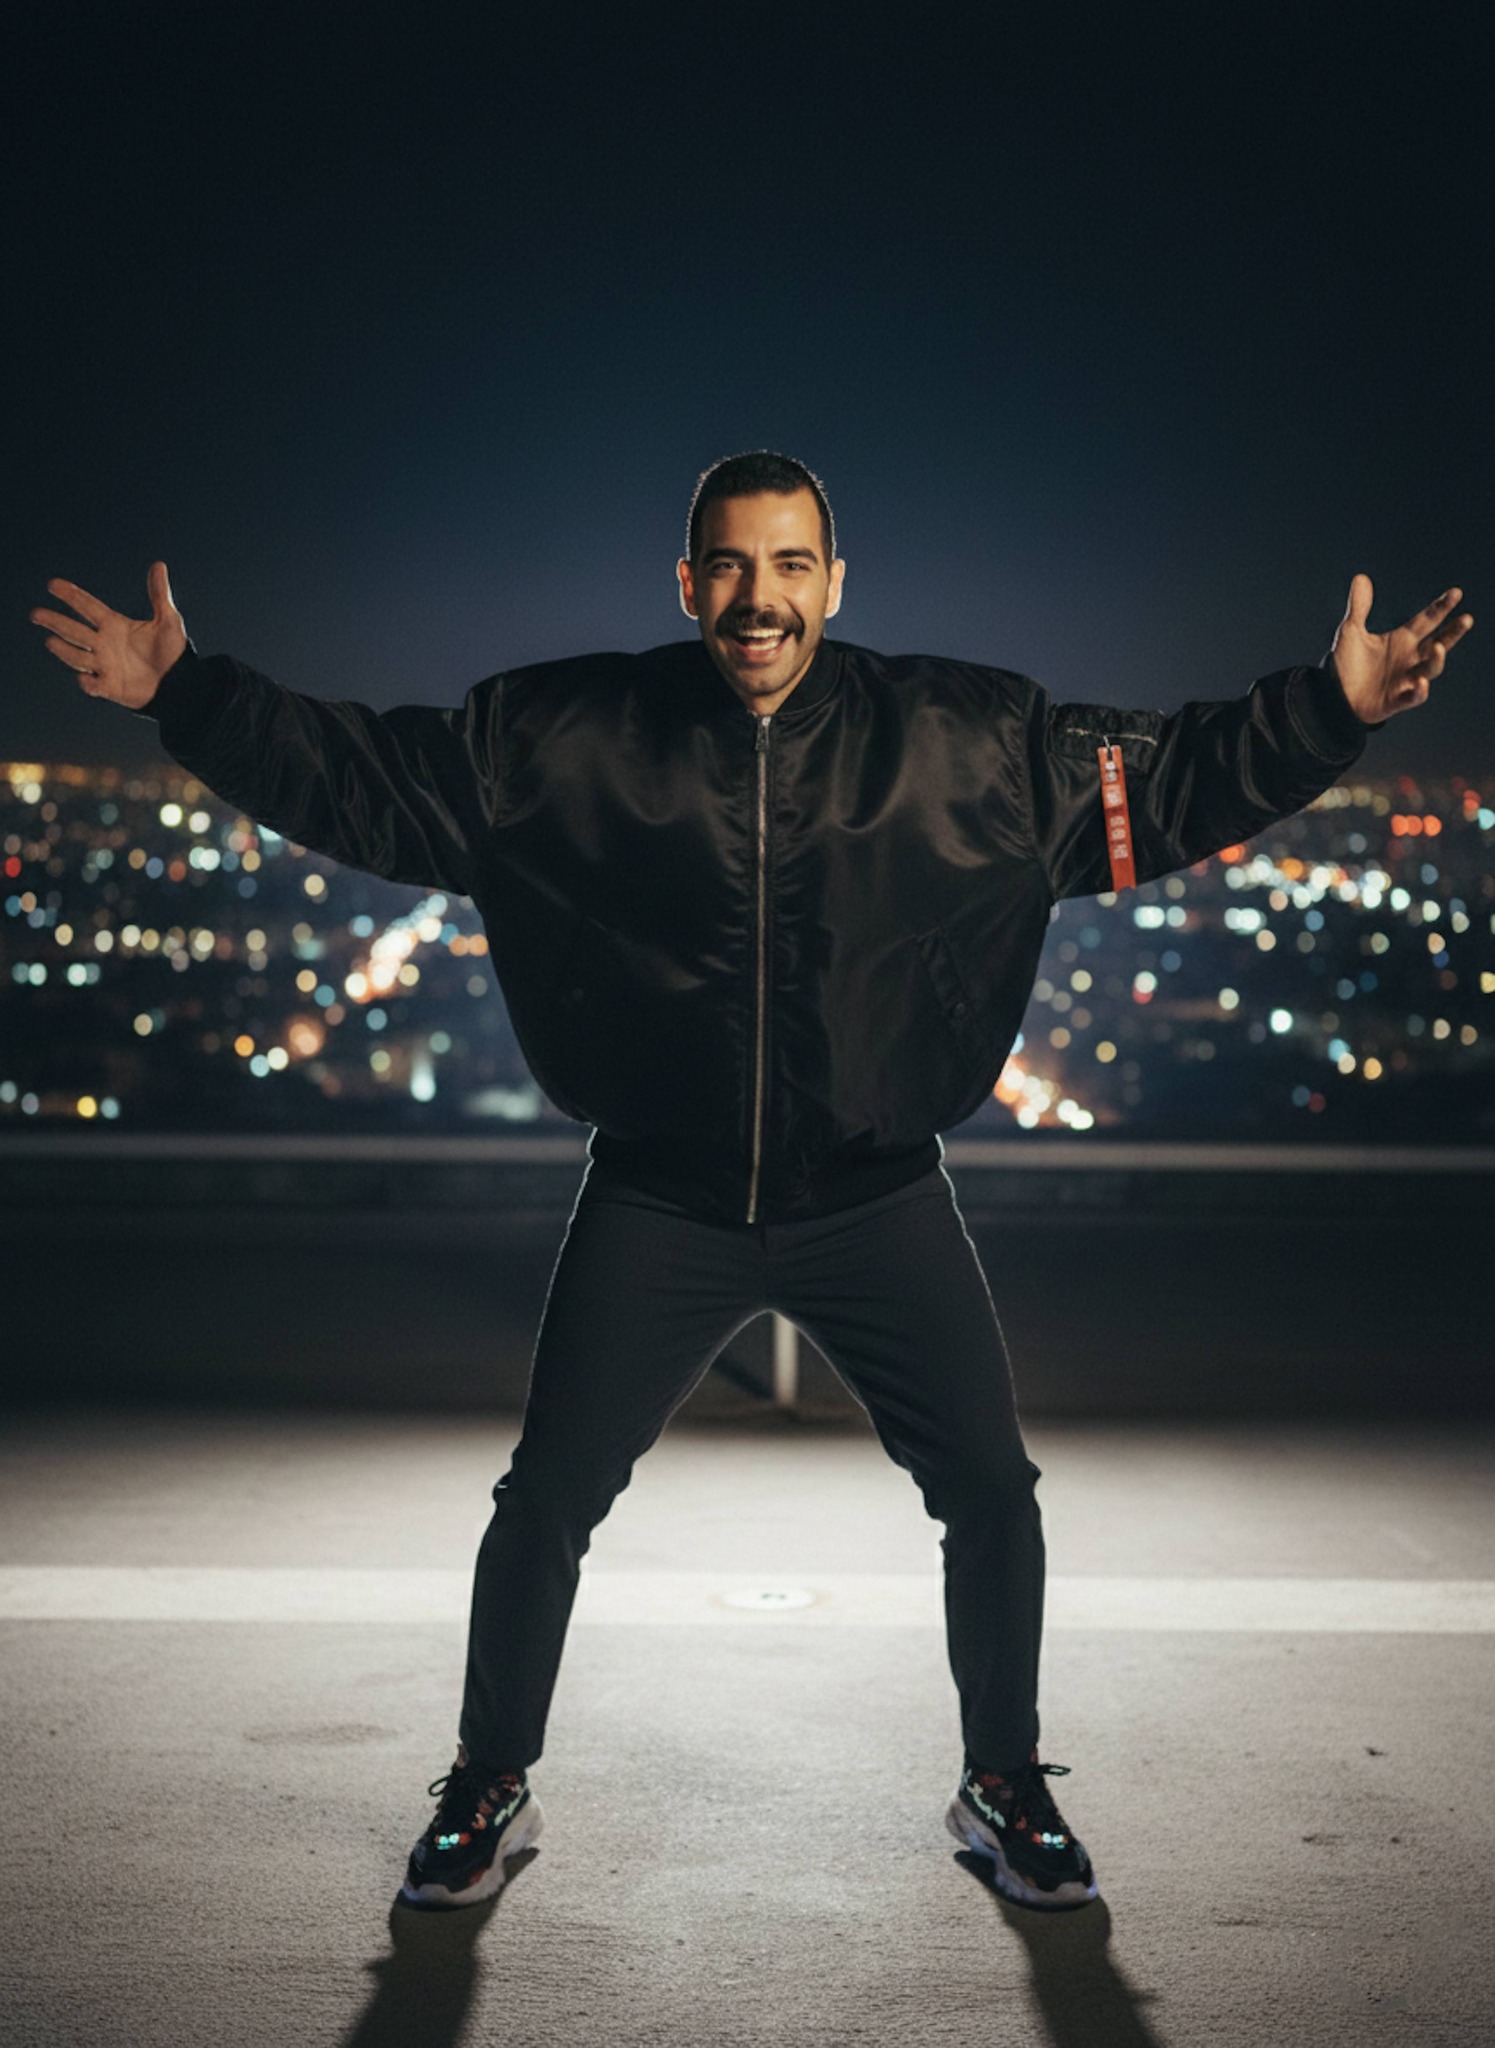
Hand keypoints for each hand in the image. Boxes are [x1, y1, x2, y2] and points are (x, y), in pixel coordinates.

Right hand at [30, 561, 186, 710]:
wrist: (181, 684)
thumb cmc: (174, 652)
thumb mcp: (168, 620)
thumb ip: (159, 594)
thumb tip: (159, 565)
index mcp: (115, 625)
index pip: (87, 607)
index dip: (71, 595)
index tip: (52, 584)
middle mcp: (104, 644)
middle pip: (74, 630)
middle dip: (55, 622)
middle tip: (36, 614)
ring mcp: (105, 666)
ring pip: (76, 656)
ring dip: (63, 650)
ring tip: (50, 641)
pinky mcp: (110, 687)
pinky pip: (93, 684)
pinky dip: (87, 682)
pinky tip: (84, 677)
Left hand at [1329, 573, 1473, 723]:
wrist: (1334, 696)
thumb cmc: (1346, 665)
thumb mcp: (1351, 632)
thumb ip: (1359, 606)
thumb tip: (1361, 577)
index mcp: (1402, 640)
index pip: (1427, 620)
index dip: (1441, 607)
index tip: (1457, 593)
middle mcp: (1409, 658)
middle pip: (1438, 643)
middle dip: (1453, 632)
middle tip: (1467, 619)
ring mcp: (1405, 680)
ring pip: (1430, 669)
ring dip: (1436, 659)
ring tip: (1437, 646)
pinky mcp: (1396, 700)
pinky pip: (1413, 697)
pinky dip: (1419, 690)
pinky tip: (1421, 682)